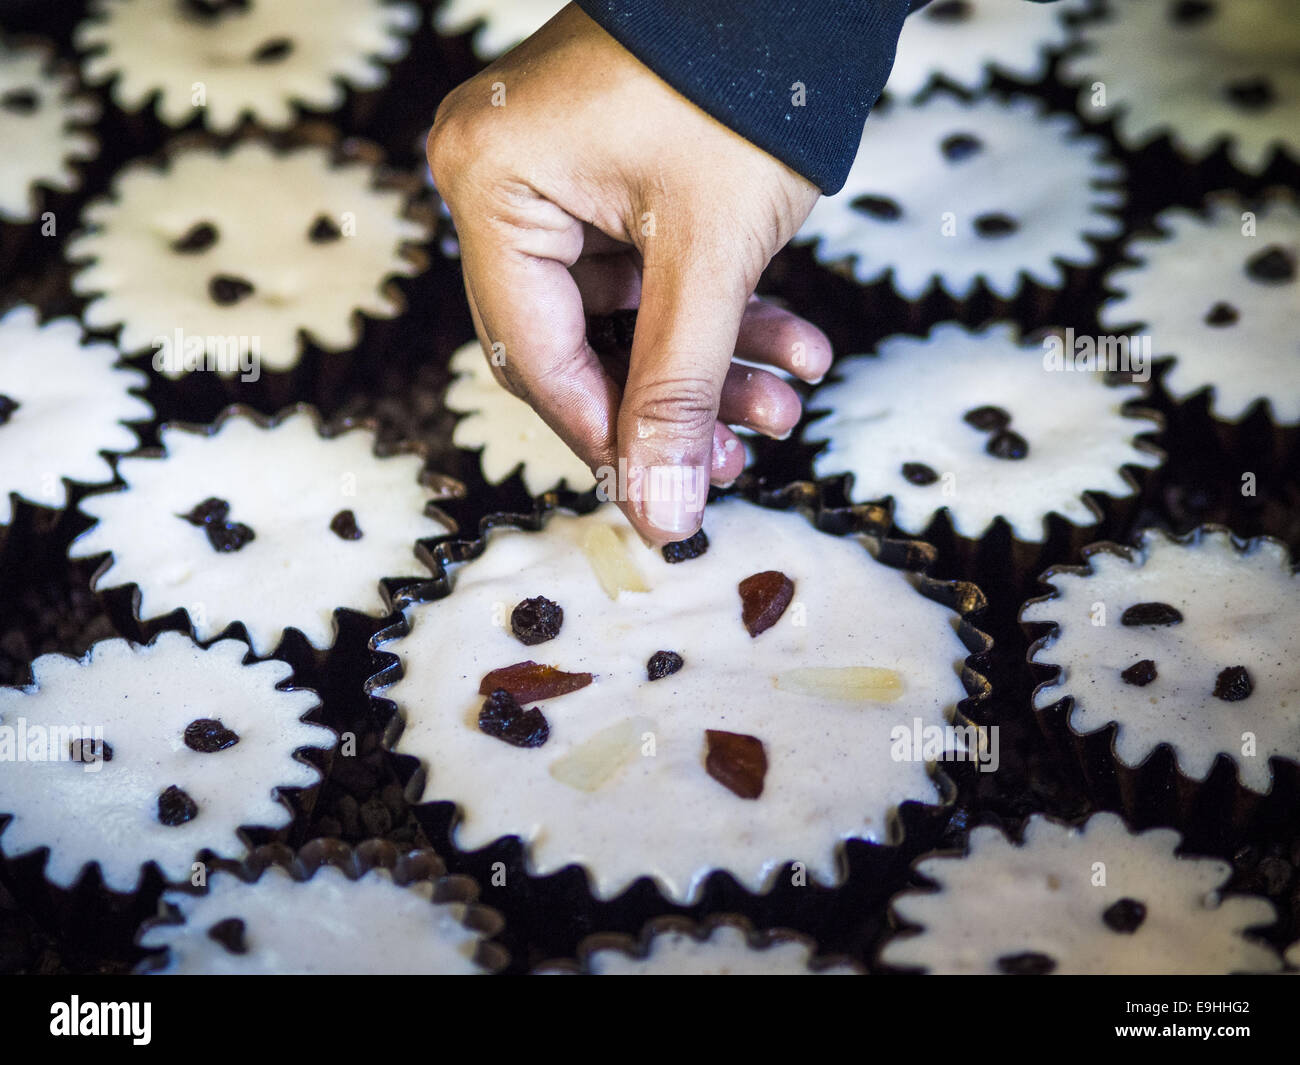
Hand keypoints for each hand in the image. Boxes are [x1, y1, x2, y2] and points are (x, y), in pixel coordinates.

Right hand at [427, 4, 830, 541]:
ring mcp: (554, 177)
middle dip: (671, 401)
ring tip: (784, 403)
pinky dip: (715, 312)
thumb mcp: (710, 255)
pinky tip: (791, 345)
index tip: (664, 495)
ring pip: (624, 315)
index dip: (604, 434)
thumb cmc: (745, 84)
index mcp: (492, 185)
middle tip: (737, 454)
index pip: (534, 354)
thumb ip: (680, 392)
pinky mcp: (605, 176)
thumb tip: (659, 516)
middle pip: (576, 343)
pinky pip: (647, 271)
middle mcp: (502, 181)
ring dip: (709, 364)